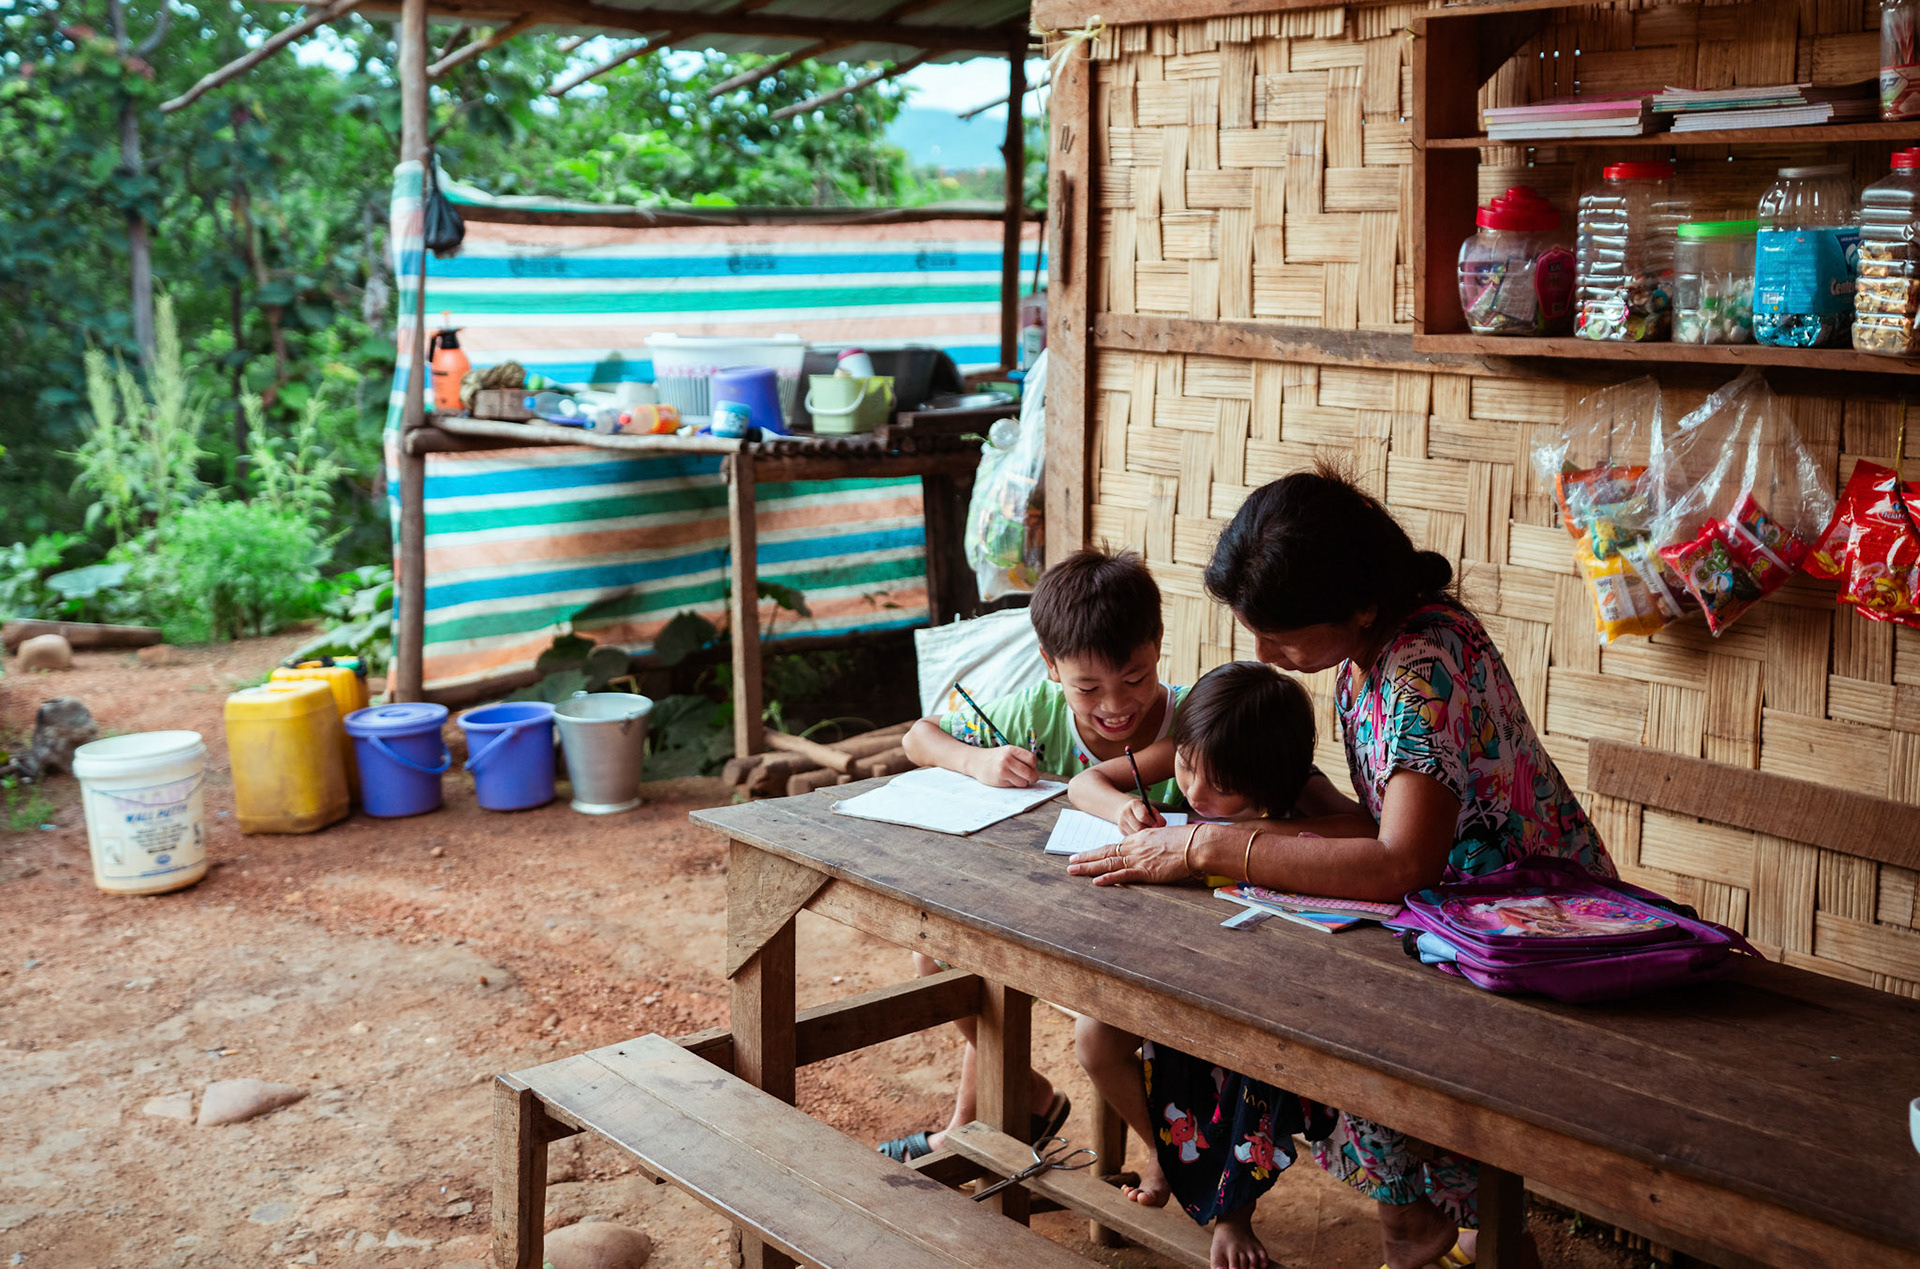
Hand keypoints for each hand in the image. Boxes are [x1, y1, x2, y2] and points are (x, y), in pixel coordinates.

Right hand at [972, 745, 1038, 787]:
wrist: (976, 761)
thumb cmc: (996, 757)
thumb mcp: (1008, 752)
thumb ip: (1021, 759)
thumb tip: (1035, 773)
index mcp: (1011, 750)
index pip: (1032, 759)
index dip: (1035, 766)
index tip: (1033, 770)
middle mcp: (1007, 759)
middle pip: (1029, 773)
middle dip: (1033, 778)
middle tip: (1032, 779)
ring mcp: (1003, 770)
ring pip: (1023, 782)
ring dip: (1022, 782)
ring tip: (1016, 778)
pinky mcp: (999, 780)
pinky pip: (1014, 786)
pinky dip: (1013, 784)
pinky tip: (1006, 779)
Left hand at [1068, 824, 1194, 886]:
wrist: (1195, 844)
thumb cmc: (1185, 840)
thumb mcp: (1163, 837)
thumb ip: (1152, 844)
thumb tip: (1150, 851)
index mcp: (1138, 839)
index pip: (1112, 847)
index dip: (1096, 852)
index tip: (1084, 854)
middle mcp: (1134, 848)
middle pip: (1104, 854)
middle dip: (1086, 858)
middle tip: (1070, 863)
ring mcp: (1138, 859)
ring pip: (1108, 864)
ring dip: (1089, 868)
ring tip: (1074, 871)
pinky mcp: (1146, 871)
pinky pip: (1123, 875)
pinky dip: (1109, 879)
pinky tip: (1096, 881)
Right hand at [1116, 799, 1164, 834]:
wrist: (1127, 809)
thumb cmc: (1144, 810)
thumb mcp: (1151, 810)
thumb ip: (1158, 817)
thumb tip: (1160, 827)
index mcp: (1134, 804)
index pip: (1143, 816)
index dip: (1152, 822)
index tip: (1156, 825)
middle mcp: (1125, 812)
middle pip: (1139, 827)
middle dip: (1148, 830)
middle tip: (1153, 830)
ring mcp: (1121, 822)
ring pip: (1135, 834)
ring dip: (1144, 835)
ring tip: (1148, 831)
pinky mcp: (1121, 830)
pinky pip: (1132, 837)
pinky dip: (1139, 837)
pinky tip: (1141, 833)